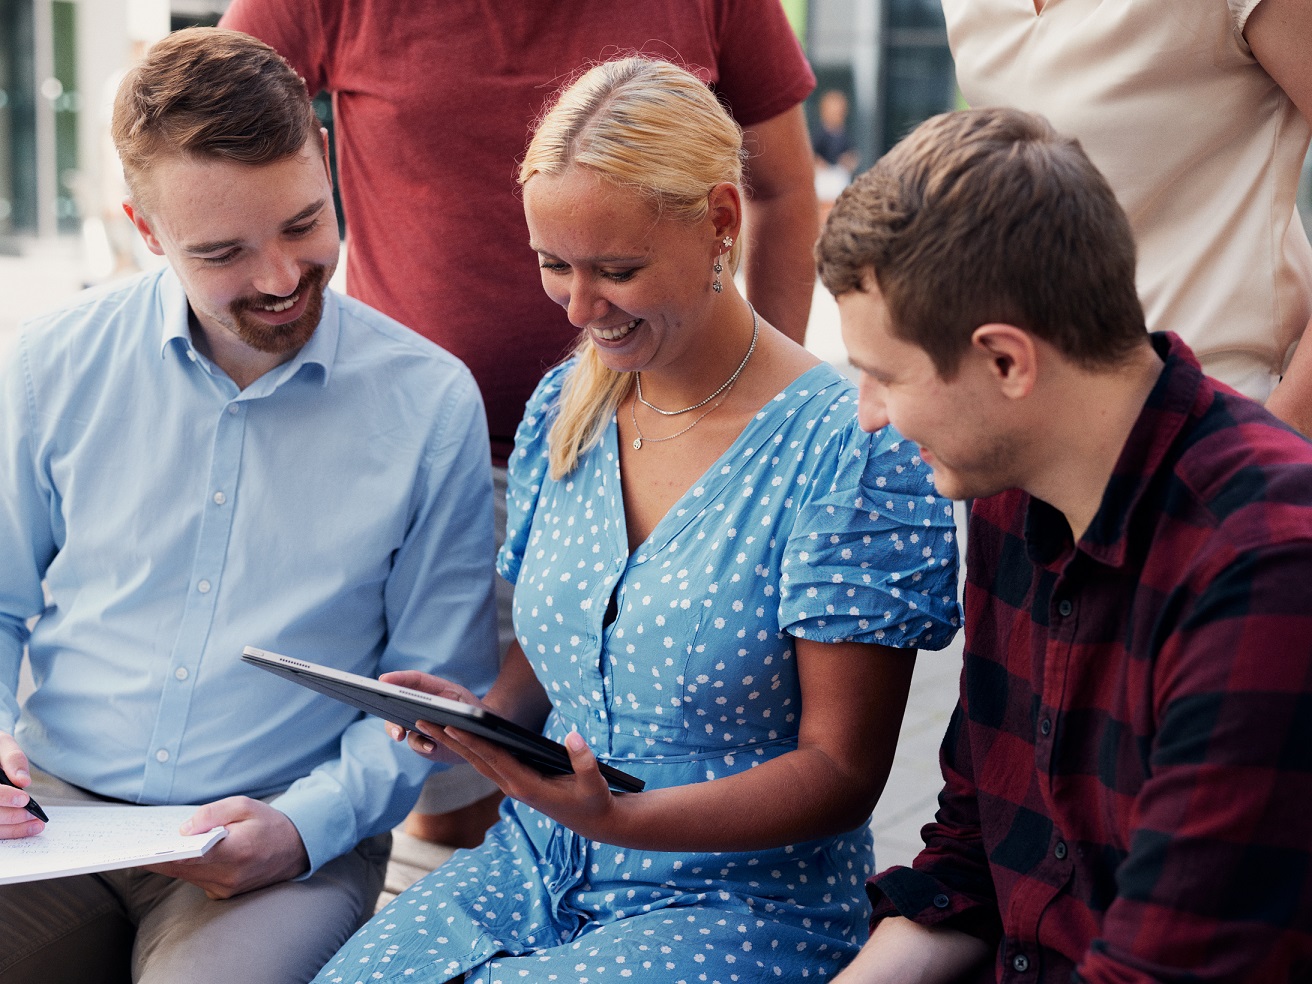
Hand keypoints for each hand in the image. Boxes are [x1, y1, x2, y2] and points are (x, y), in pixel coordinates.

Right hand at [0, 731, 43, 840]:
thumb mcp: (2, 744)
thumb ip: (12, 758)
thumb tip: (24, 781)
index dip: (4, 797)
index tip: (24, 798)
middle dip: (11, 815)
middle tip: (33, 815)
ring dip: (12, 829)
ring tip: (35, 825)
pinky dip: (8, 831)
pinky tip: (25, 828)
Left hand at [145, 796, 308, 898]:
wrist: (296, 848)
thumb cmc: (269, 824)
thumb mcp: (245, 806)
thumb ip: (213, 814)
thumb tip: (184, 828)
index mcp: (235, 852)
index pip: (188, 857)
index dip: (161, 854)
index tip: (139, 849)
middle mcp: (229, 877)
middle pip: (181, 869)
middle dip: (160, 856)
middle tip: (137, 844)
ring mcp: (226, 889)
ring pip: (186, 876)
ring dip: (172, 861)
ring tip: (154, 845)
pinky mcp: (224, 894)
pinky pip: (197, 880)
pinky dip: (187, 868)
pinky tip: (180, 854)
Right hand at [378, 670, 486, 763]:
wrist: (483, 735)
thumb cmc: (474, 712)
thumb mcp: (467, 703)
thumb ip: (452, 706)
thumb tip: (432, 713)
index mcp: (433, 689)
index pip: (413, 680)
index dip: (397, 678)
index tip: (382, 680)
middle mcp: (421, 705)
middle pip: (397, 702)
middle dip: (388, 705)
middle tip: (383, 708)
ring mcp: (418, 723)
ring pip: (398, 724)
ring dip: (395, 729)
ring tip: (400, 735)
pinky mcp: (422, 741)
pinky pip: (415, 743)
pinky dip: (421, 745)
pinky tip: (431, 746)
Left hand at [429, 725, 620, 841]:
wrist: (594, 821)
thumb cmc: (594, 800)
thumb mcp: (595, 782)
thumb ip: (584, 761)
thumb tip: (572, 737)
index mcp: (528, 787)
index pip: (495, 759)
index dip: (473, 741)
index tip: (452, 725)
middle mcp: (513, 787)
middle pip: (475, 759)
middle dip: (449, 739)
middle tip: (422, 719)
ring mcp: (512, 786)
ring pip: (477, 762)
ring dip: (453, 743)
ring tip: (429, 724)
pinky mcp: (515, 782)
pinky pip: (486, 764)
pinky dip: (469, 749)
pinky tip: (457, 736)